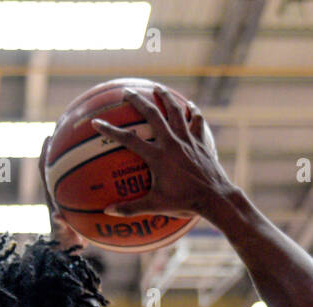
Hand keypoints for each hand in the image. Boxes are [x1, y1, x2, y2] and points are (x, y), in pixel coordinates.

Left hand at [40, 136, 85, 248]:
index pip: (45, 171)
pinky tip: (110, 167)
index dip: (45, 155)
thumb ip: (61, 225)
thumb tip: (56, 215)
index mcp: (52, 198)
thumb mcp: (65, 236)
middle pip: (56, 164)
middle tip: (69, 129)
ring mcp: (67, 197)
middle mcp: (59, 193)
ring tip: (88, 139)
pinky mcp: (77, 202)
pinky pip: (86, 184)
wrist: (67, 255)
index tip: (48, 138)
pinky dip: (94, 174)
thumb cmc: (66, 246)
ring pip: (71, 171)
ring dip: (77, 156)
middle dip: (61, 147)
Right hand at [89, 87, 231, 218]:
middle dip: (138, 100)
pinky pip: (197, 121)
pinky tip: (189, 105)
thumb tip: (108, 212)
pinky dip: (192, 111)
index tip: (97, 122)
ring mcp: (188, 140)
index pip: (128, 139)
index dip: (110, 130)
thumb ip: (131, 208)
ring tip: (157, 88)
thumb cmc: (185, 203)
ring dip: (165, 97)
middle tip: (127, 91)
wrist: (215, 198)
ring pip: (175, 111)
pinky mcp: (201, 142)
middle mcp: (172, 143)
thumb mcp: (156, 206)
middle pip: (152, 114)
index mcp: (157, 157)